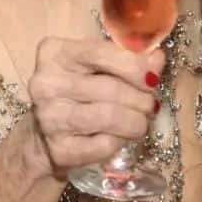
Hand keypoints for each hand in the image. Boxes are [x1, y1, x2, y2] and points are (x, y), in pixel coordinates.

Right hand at [28, 37, 164, 176]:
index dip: (135, 65)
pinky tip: (121, 136)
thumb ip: (127, 57)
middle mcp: (47, 83)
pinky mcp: (58, 149)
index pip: (101, 52)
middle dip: (142, 98)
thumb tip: (156, 58)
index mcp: (55, 53)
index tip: (153, 78)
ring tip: (141, 121)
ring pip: (110, 117)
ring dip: (136, 121)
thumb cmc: (78, 89)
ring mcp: (49, 117)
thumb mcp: (97, 65)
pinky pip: (104, 145)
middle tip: (151, 104)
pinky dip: (121, 141)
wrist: (45, 133)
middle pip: (111, 88)